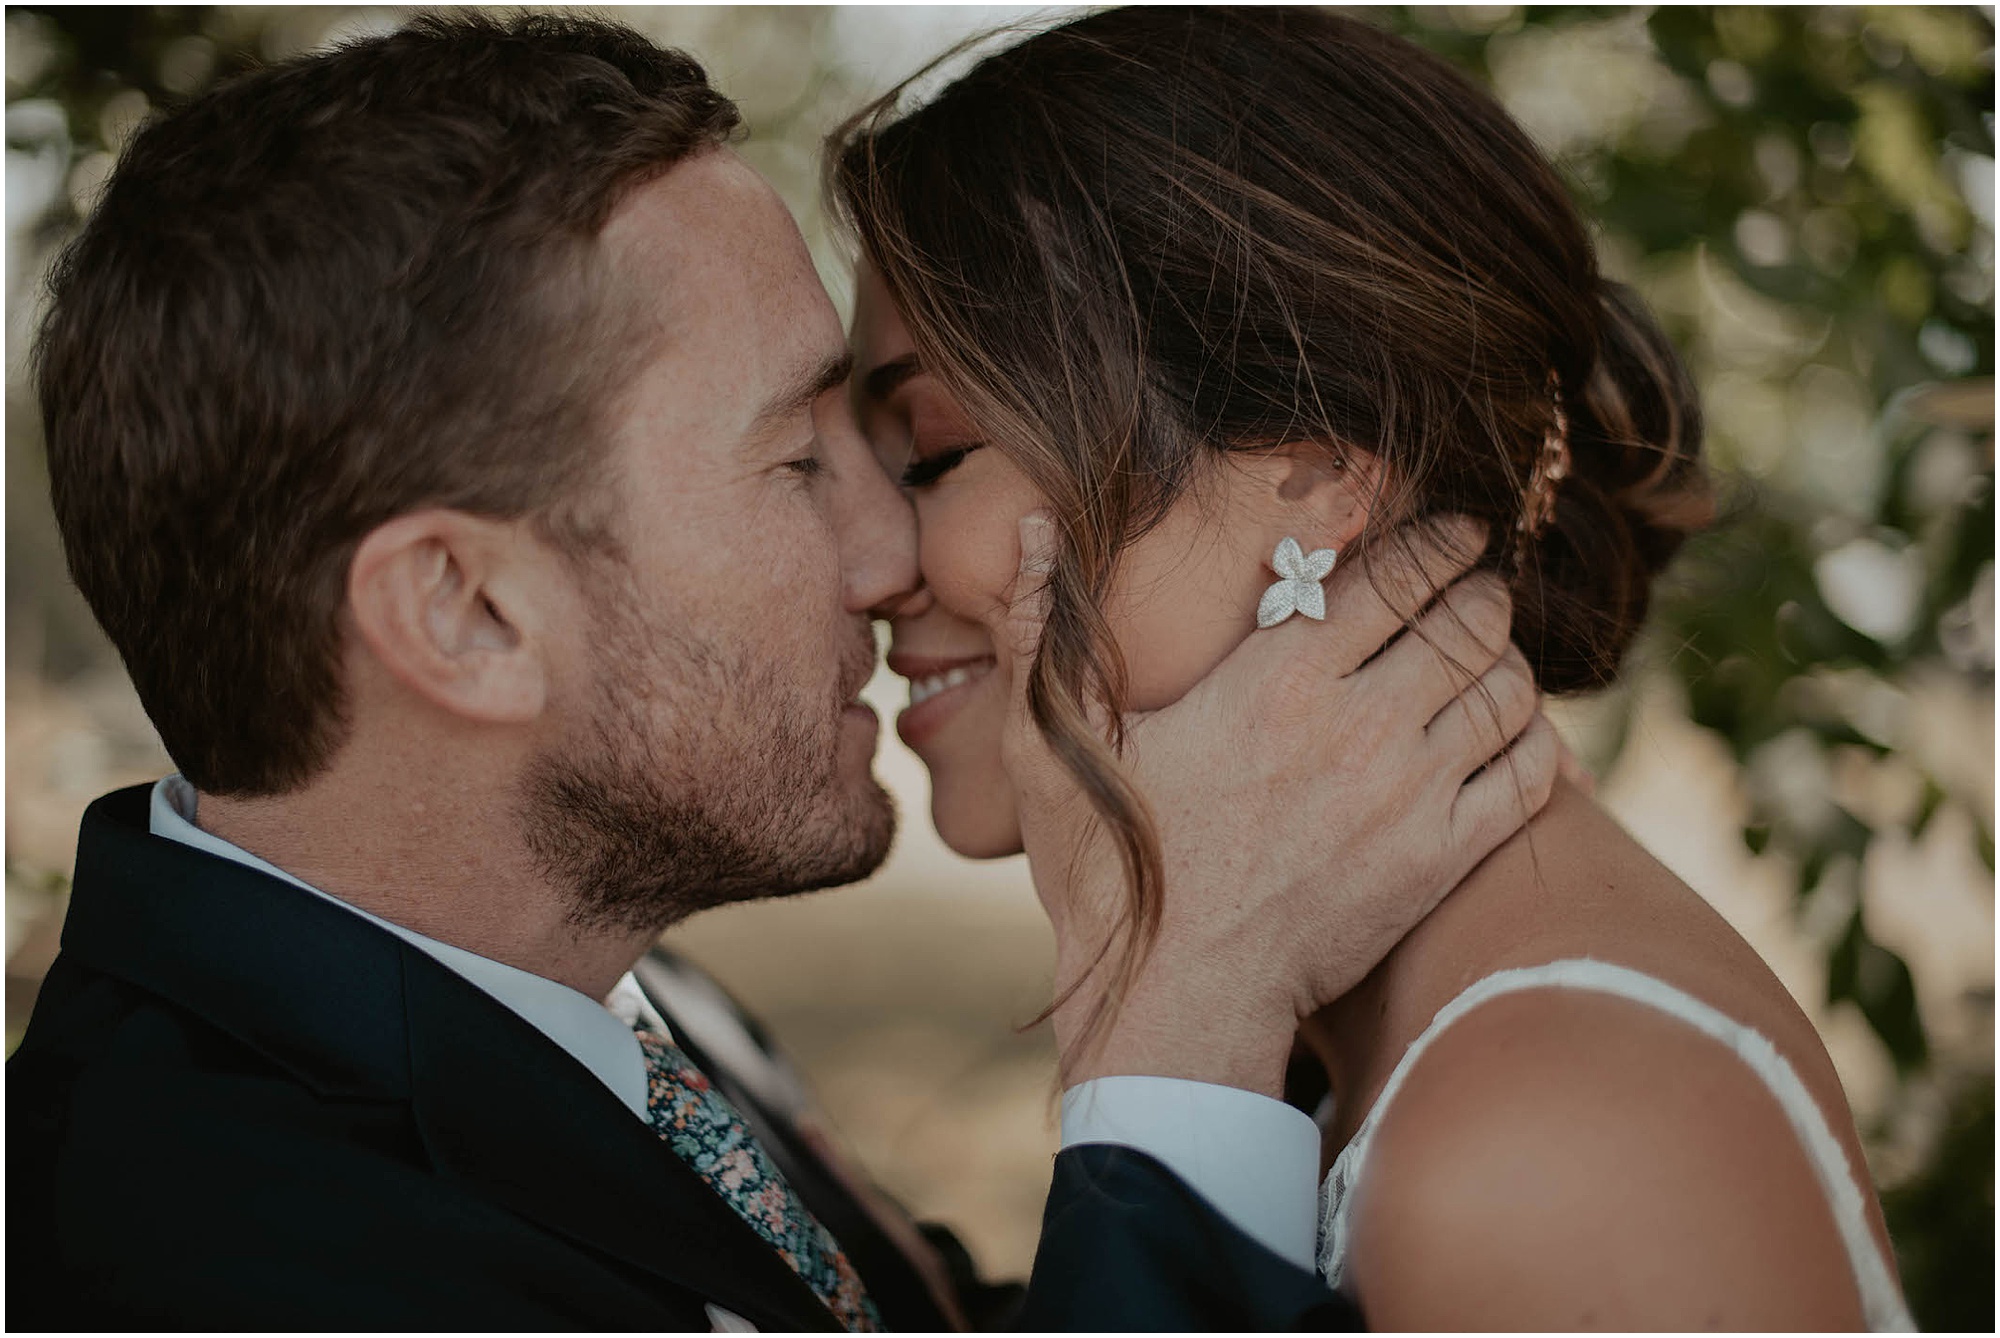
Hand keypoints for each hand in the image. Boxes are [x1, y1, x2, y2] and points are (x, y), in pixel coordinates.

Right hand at [998, 513, 1559, 1096]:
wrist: (1175, 1000)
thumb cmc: (1111, 870)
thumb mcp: (1053, 745)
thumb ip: (1045, 630)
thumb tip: (1034, 528)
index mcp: (1275, 679)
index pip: (1395, 576)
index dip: (1439, 542)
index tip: (1455, 532)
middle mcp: (1358, 725)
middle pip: (1467, 622)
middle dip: (1482, 592)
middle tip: (1476, 589)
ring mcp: (1408, 796)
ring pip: (1507, 691)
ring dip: (1509, 661)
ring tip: (1492, 657)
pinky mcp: (1439, 862)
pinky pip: (1529, 775)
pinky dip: (1537, 740)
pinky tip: (1513, 733)